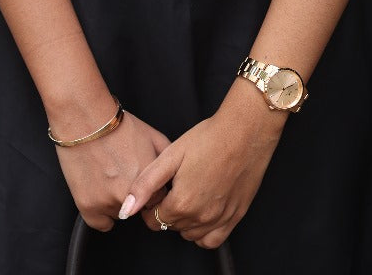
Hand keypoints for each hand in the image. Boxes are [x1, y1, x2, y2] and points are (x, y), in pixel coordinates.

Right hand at [56, 110, 169, 231]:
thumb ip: (166, 159)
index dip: (150, 191)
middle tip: (124, 175)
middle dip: (135, 196)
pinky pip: (102, 224)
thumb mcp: (153, 136)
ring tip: (109, 176)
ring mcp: (109, 202)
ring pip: (120, 214)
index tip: (142, 182)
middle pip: (140, 209)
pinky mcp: (89, 207)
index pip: (158, 200)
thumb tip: (173, 175)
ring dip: (117, 202)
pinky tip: (99, 192)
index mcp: (150, 180)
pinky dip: (101, 213)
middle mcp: (132, 195)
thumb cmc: (118, 125)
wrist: (85, 119)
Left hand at [120, 83, 286, 247]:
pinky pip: (213, 240)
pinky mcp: (236, 216)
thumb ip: (145, 185)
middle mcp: (201, 217)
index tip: (160, 189)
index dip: (152, 204)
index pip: (153, 220)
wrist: (245, 131)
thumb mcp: (171, 155)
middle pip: (172, 226)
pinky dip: (204, 232)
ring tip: (189, 193)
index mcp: (182, 203)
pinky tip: (203, 211)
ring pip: (190, 234)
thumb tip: (127, 210)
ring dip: (185, 221)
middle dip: (168, 210)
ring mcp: (220, 219)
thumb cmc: (209, 138)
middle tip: (175, 186)